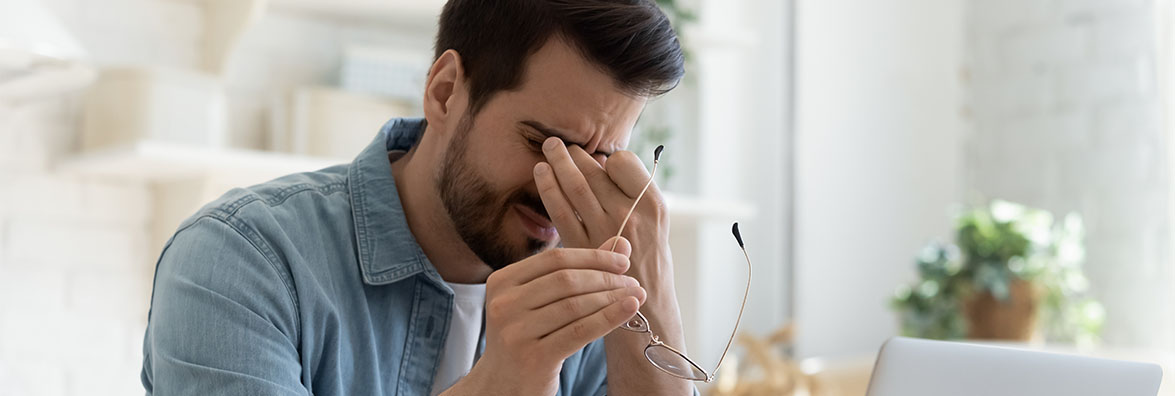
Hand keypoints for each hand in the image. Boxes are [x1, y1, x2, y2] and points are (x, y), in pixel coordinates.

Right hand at [443, 237, 646, 395]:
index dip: (593, 257)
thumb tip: (620, 243)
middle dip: (606, 278)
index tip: (622, 261)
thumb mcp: (540, 302)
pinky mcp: (533, 357)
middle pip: (566, 280)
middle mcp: (503, 304)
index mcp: (501, 282)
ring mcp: (515, 332)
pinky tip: (629, 309)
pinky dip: (609, 317)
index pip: (554, 259)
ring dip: (612, 297)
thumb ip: (576, 271)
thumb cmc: (526, 338)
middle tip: (632, 281)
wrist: (503, 385)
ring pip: (575, 305)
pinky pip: (580, 331)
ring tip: (636, 295)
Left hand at [533, 137, 670, 289]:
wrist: (646, 310)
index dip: (608, 158)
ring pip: (575, 186)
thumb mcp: (657, 225)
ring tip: (548, 149)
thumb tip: (603, 163)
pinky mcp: (582, 248)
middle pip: (595, 171)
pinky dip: (548, 189)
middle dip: (574, 154)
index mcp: (653, 205)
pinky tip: (541, 175)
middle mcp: (630, 215)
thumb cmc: (650, 264)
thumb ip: (634, 196)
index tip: (599, 160)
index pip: (623, 162)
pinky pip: (560, 211)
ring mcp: (605, 231)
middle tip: (558, 143)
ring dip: (558, 163)